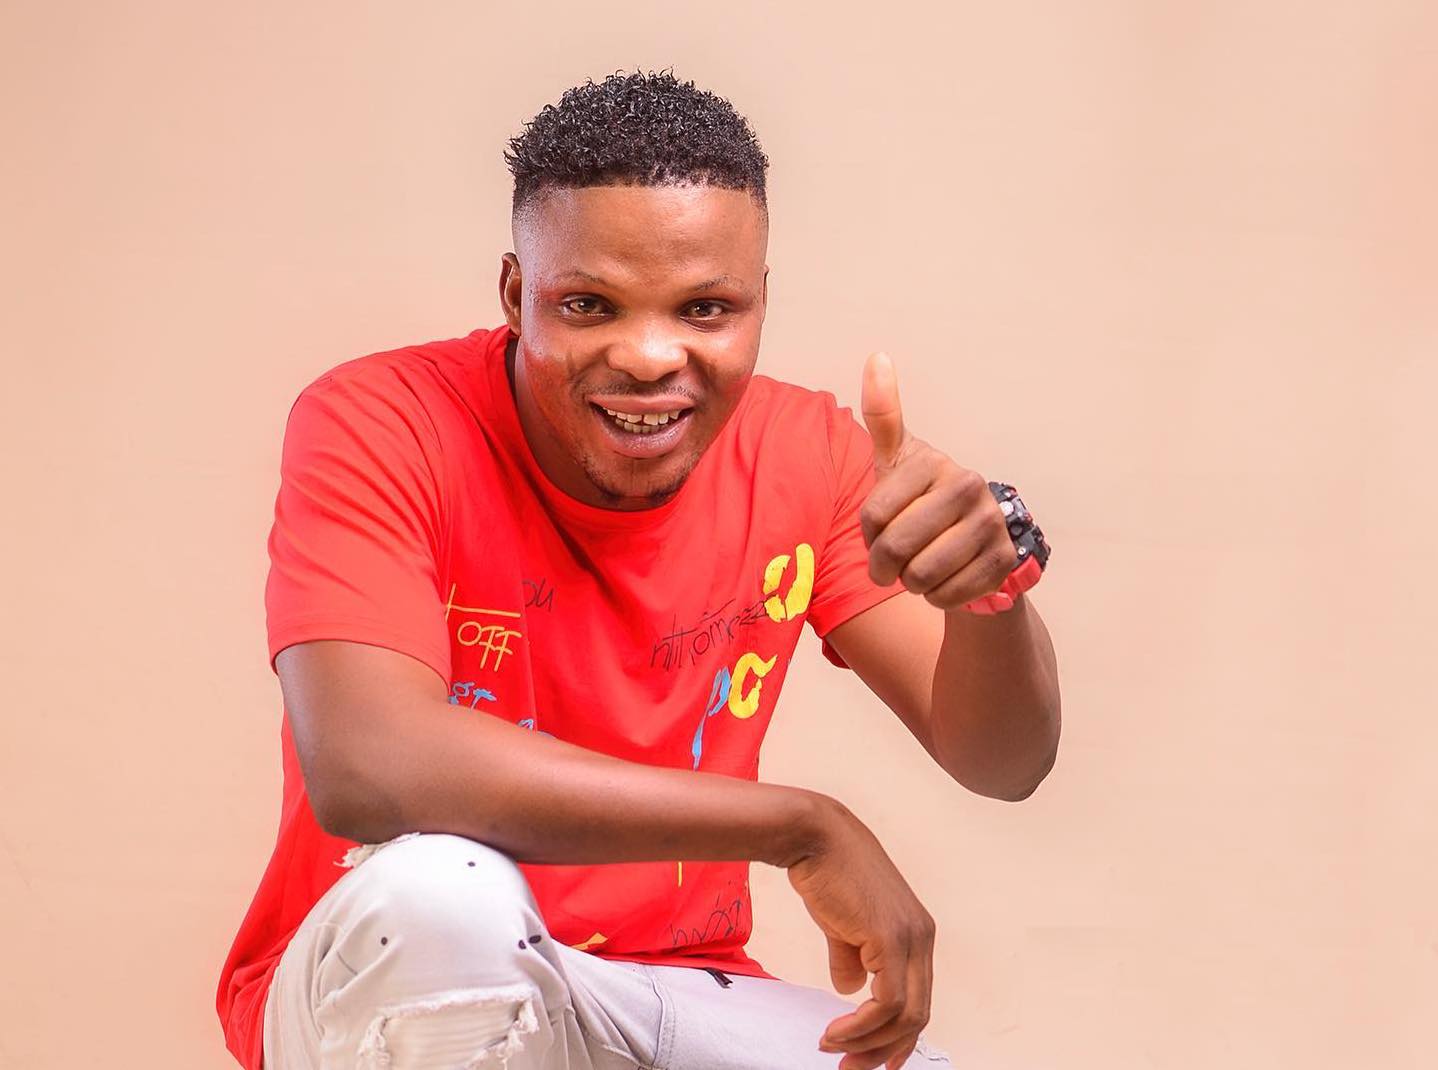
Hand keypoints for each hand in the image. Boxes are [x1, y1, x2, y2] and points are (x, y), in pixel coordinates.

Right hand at [787, 798, 934, 1069]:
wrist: (814, 836)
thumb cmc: (827, 871)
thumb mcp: (843, 922)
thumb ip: (852, 955)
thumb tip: (850, 988)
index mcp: (916, 933)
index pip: (919, 997)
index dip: (899, 1034)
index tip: (873, 1057)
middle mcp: (922, 937)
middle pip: (918, 1013)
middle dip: (885, 1048)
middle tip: (853, 1067)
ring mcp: (909, 937)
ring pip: (905, 1014)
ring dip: (868, 1041)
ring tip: (834, 1048)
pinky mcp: (890, 938)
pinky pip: (885, 1002)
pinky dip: (861, 1026)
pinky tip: (836, 1031)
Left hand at [860, 352, 1016, 610]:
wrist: (972, 544)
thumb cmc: (921, 499)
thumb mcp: (898, 460)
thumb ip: (884, 415)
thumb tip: (877, 356)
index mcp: (935, 462)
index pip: (873, 516)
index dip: (868, 535)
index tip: (879, 531)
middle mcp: (968, 487)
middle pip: (896, 548)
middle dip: (885, 566)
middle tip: (892, 563)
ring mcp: (990, 524)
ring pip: (921, 576)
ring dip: (911, 583)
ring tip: (919, 569)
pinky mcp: (1003, 561)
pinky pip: (948, 596)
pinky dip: (937, 598)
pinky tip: (945, 580)